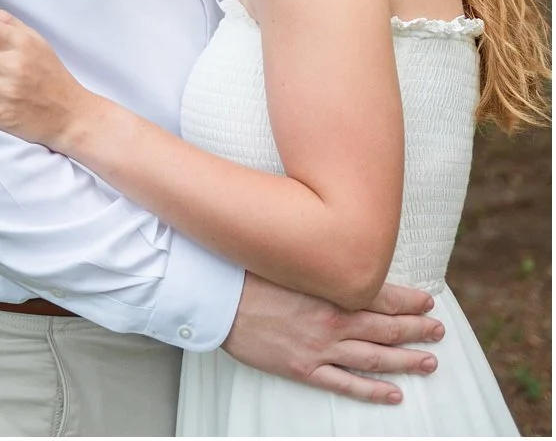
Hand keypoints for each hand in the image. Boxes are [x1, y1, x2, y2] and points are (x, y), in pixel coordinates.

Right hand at [223, 274, 442, 404]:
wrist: (216, 299)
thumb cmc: (246, 273)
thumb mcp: (287, 260)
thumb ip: (317, 266)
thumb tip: (341, 260)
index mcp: (329, 291)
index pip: (382, 295)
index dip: (409, 301)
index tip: (428, 302)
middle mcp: (333, 321)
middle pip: (387, 328)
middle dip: (417, 329)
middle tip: (438, 331)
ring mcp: (320, 348)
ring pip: (375, 357)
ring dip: (406, 360)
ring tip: (429, 362)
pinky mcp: (304, 368)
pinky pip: (346, 384)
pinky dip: (373, 390)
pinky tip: (394, 393)